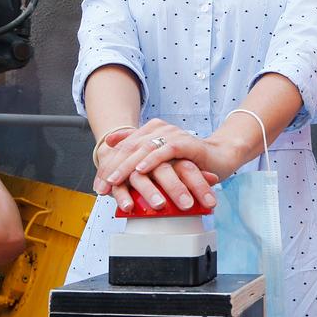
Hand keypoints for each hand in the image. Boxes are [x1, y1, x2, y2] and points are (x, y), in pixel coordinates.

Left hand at [94, 119, 229, 211]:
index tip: (98, 187)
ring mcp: (172, 134)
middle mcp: (159, 129)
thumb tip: (111, 155)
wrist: (219, 157)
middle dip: (113, 169)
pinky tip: (141, 170)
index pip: (123, 148)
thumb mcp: (159, 161)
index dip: (108, 167)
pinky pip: (166, 151)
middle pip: (130, 148)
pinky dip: (152, 161)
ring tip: (115, 180)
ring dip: (128, 167)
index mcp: (150, 131)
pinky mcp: (186, 143)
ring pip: (144, 149)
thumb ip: (138, 158)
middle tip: (102, 187)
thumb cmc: (188, 161)